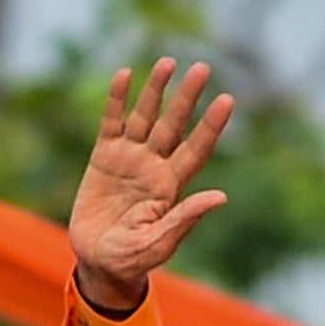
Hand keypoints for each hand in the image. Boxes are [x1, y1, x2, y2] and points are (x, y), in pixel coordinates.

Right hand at [66, 58, 233, 314]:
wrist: (97, 264)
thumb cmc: (131, 260)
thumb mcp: (157, 245)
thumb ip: (184, 220)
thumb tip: (220, 197)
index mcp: (172, 186)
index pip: (197, 149)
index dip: (211, 126)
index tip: (226, 100)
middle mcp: (154, 165)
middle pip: (174, 126)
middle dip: (187, 98)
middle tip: (203, 68)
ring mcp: (130, 159)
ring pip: (146, 117)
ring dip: (156, 90)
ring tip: (168, 61)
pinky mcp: (104, 158)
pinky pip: (112, 123)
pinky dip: (117, 100)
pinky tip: (125, 74)